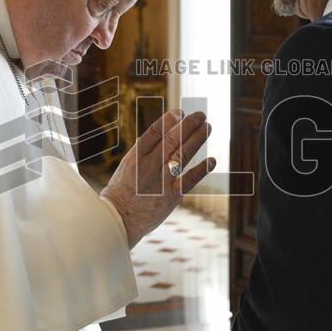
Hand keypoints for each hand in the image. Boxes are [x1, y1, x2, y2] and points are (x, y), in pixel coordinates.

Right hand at [101, 110, 215, 247]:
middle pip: (172, 140)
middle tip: (201, 115)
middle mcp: (149, 166)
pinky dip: (202, 169)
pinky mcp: (171, 196)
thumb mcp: (128, 165)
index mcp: (135, 157)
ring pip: (183, 155)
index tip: (180, 112)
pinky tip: (212, 160)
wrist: (119, 218)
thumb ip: (145, 150)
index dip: (168, 120)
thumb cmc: (123, 190)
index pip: (154, 132)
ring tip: (208, 127)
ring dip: (198, 139)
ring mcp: (161, 181)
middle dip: (188, 125)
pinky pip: (189, 179)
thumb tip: (165, 131)